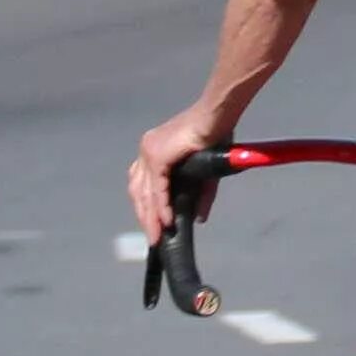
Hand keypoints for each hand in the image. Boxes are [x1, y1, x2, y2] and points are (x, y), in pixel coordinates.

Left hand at [129, 108, 226, 239]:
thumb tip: (199, 218)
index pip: (142, 184)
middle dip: (145, 216)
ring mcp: (149, 153)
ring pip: (144, 192)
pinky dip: (161, 206)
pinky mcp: (157, 157)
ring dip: (150, 216)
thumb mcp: (205, 172)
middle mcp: (146, 151)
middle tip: (153, 238)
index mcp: (153, 150)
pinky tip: (166, 220)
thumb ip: (201, 195)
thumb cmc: (214, 135)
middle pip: (138, 191)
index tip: (153, 225)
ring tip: (156, 236)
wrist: (217, 118)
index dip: (146, 207)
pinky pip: (157, 188)